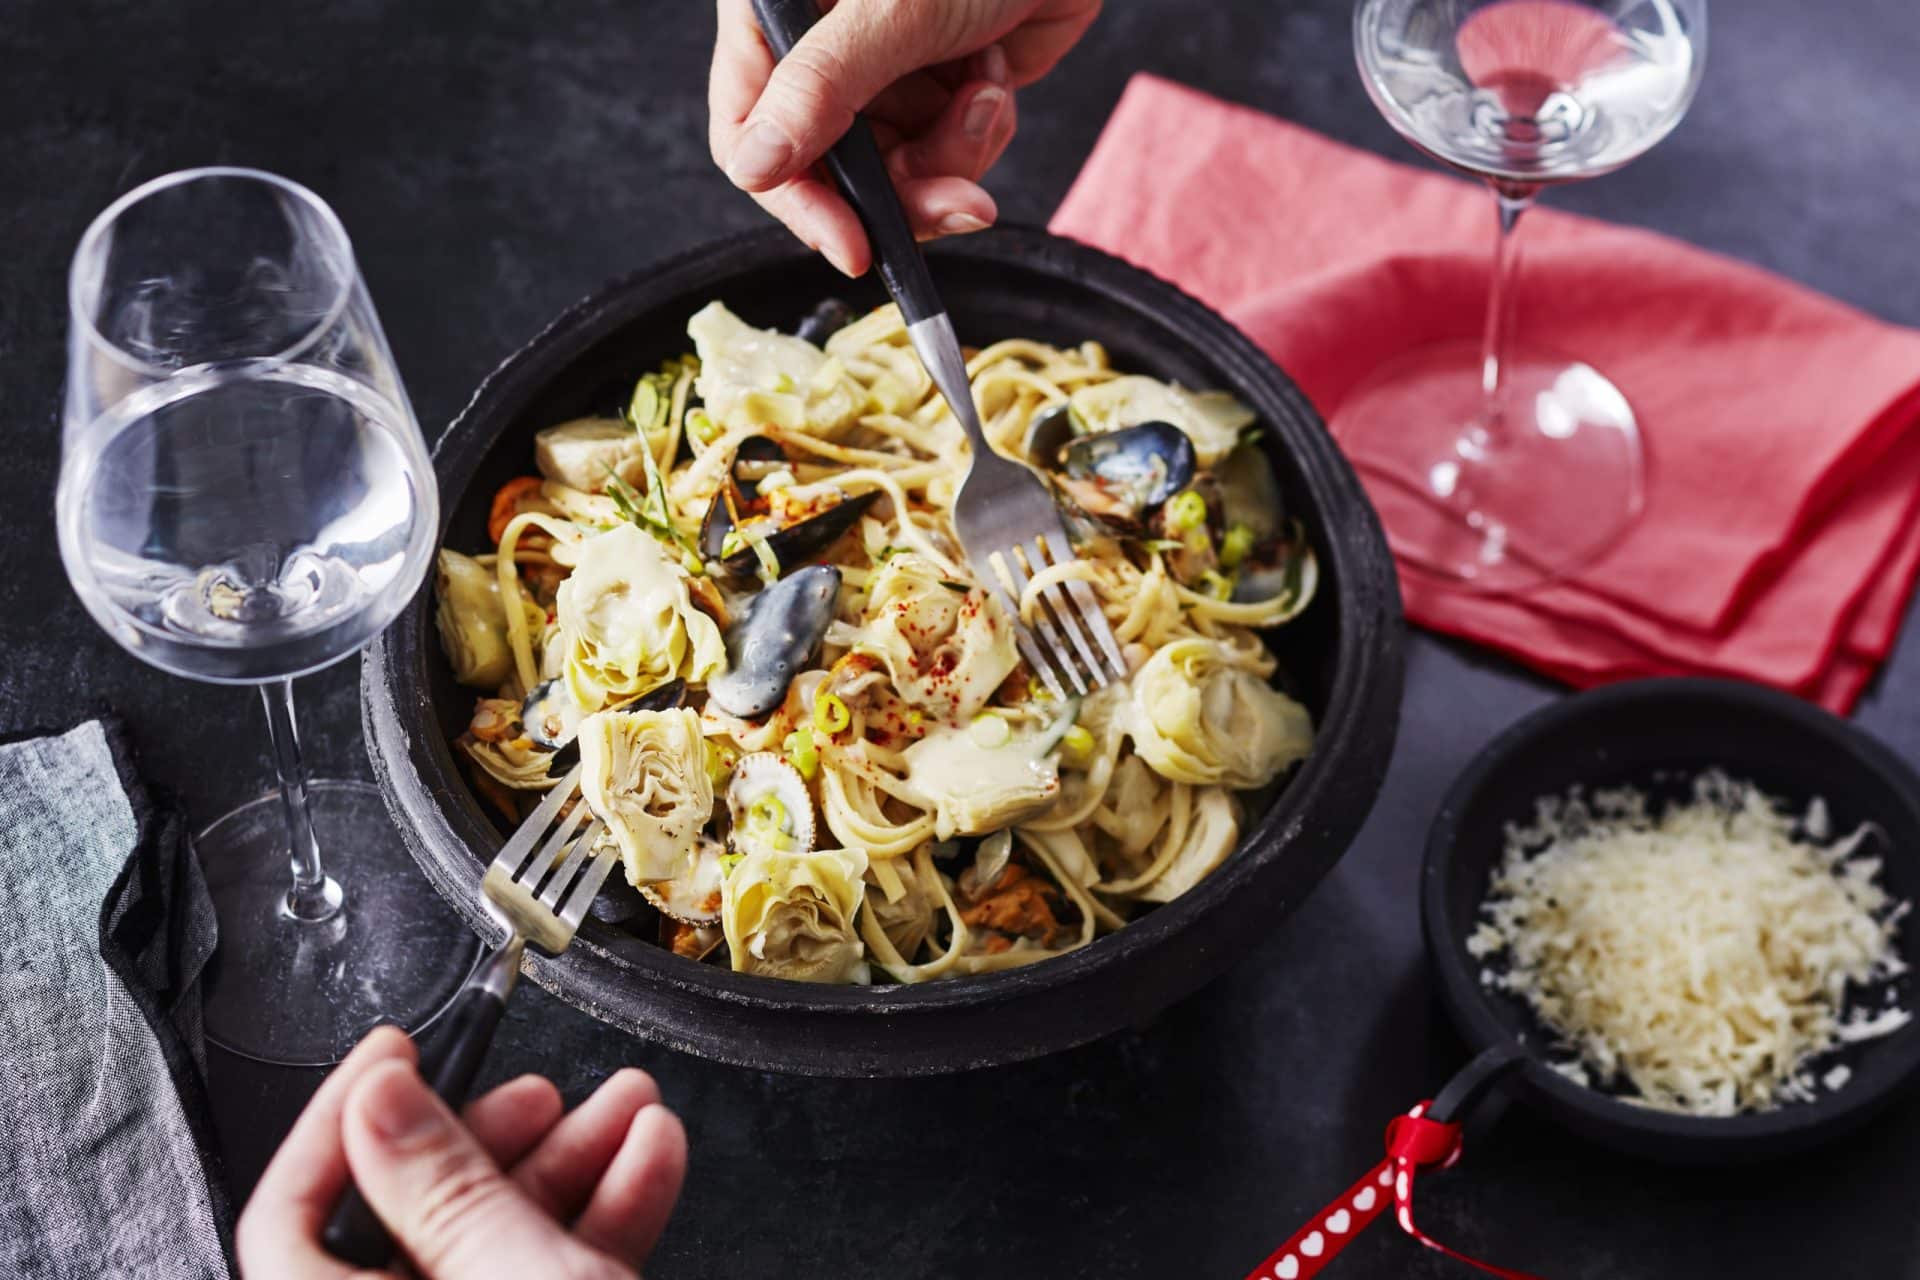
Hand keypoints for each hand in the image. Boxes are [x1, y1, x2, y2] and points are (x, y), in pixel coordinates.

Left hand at [236, 1027, 687, 1278]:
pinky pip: (558, 1263)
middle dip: (500, 1130)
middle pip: (418, 1211)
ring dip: (575, 1155)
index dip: (340, 1118)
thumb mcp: (506, 1267)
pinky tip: (651, 1158)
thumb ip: (440, 1185)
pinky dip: (607, 1210)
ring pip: (503, 1232)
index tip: (393, 1050)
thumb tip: (381, 1095)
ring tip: (631, 1102)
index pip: (292, 1214)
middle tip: (540, 1088)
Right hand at [709, 0, 1101, 274]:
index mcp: (776, 10)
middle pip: (835, 171)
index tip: (853, 247)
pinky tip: (995, 77)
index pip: (748, 130)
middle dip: (908, 189)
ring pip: (897, 172)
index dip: (799, 199)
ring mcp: (876, 72)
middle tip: (963, 200)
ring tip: (986, 97)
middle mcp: (818, 48)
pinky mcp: (932, 87)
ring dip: (955, 155)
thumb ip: (820, 88)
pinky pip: (946, 154)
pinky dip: (980, 131)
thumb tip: (752, 165)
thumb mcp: (891, 11)